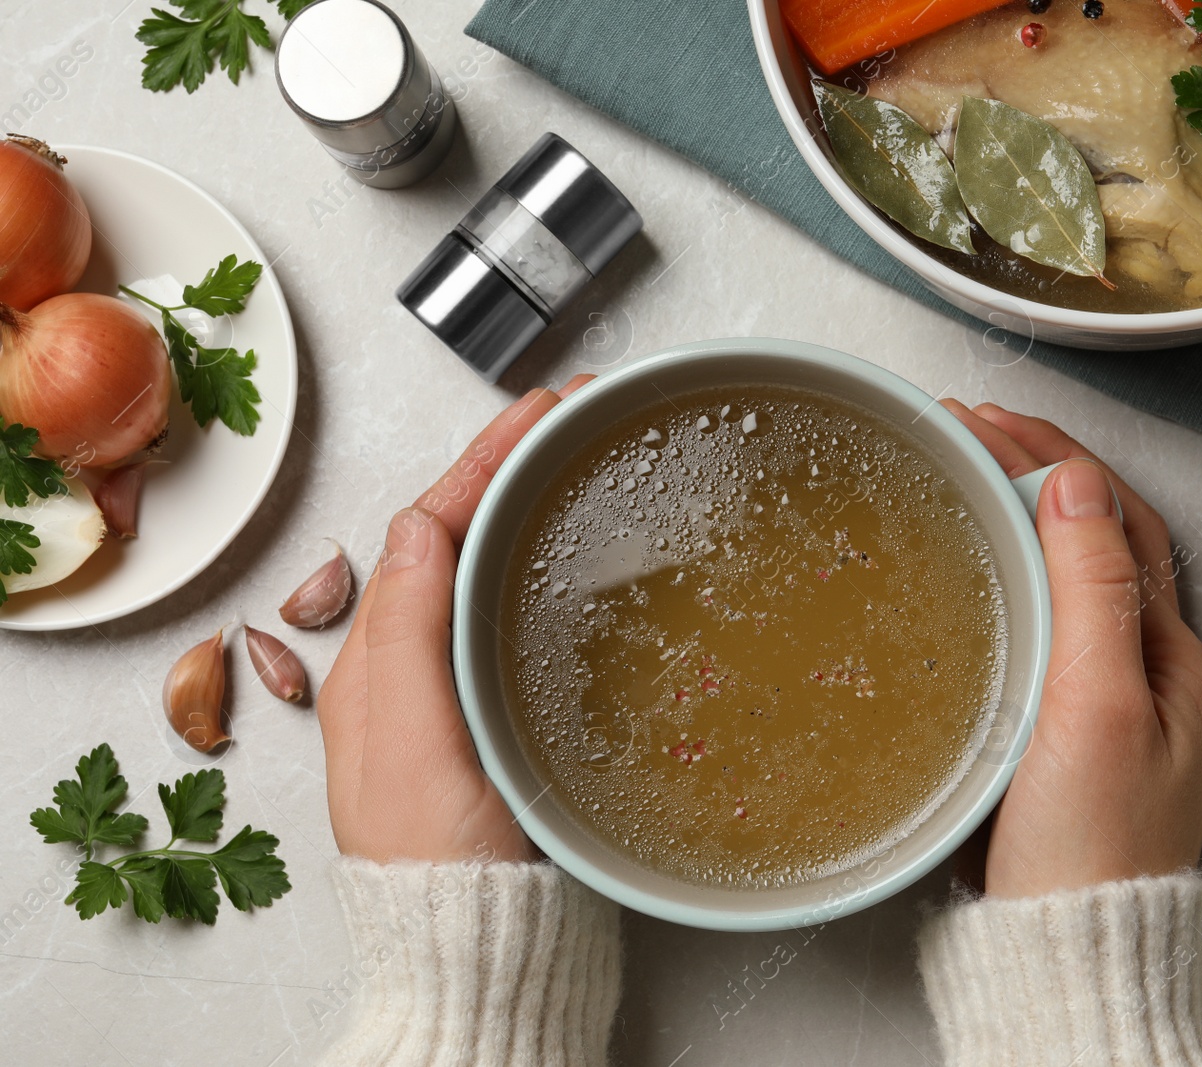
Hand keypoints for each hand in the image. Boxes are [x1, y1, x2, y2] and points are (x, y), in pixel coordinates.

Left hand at [318, 376, 593, 863]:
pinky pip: (523, 621)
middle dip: (512, 468)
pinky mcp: (508, 723)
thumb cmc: (437, 858)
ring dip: (532, 510)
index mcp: (379, 661)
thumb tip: (413, 523)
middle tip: (576, 419)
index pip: (429, 528)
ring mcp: (462, 695)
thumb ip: (407, 627)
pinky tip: (586, 564)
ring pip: (494, 574)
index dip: (485, 458)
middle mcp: (416, 669)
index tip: (543, 409)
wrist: (478, 948)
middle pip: (461, 538)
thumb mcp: (408, 733)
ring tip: (583, 463)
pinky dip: (551, 573)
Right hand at [940, 401, 1201, 896]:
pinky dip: (1009, 580)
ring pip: (1069, 582)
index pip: (1115, 521)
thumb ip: (1092, 593)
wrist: (1068, 956)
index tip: (983, 417)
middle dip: (1035, 473)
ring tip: (963, 475)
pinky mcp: (1064, 736)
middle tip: (963, 429)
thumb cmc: (1090, 851)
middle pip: (1097, 542)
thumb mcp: (1095, 708)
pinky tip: (972, 574)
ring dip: (1021, 518)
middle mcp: (1151, 674)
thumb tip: (1075, 481)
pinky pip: (1044, 629)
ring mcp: (1108, 705)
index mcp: (1174, 659)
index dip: (1052, 457)